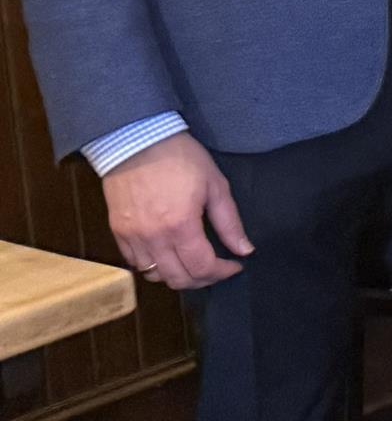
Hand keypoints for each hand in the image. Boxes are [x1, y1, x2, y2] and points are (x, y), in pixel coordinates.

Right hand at [102, 133, 249, 289]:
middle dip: (202, 279)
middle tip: (216, 268)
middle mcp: (153, 238)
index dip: (222, 272)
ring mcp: (132, 237)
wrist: (136, 141)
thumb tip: (244, 249)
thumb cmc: (180, 158)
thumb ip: (229, 222)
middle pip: (177, 279)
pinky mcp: (117, 232)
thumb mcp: (215, 185)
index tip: (235, 265)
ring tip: (192, 262)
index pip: (202, 268)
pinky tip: (167, 255)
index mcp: (181, 226)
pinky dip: (153, 266)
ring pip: (154, 276)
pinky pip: (134, 263)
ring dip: (176, 275)